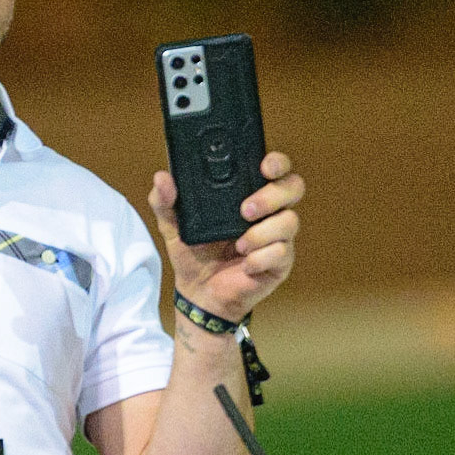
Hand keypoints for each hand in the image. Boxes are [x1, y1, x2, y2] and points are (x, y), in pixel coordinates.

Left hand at [148, 152, 304, 324]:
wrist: (198, 292)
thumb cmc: (193, 253)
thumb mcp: (172, 225)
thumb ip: (165, 200)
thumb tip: (162, 178)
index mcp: (246, 193)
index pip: (274, 168)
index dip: (276, 162)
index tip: (263, 166)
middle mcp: (268, 211)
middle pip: (293, 187)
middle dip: (272, 195)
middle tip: (245, 210)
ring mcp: (277, 236)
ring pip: (289, 221)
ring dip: (262, 232)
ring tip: (239, 244)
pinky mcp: (280, 262)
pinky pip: (282, 253)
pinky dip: (261, 258)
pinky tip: (245, 264)